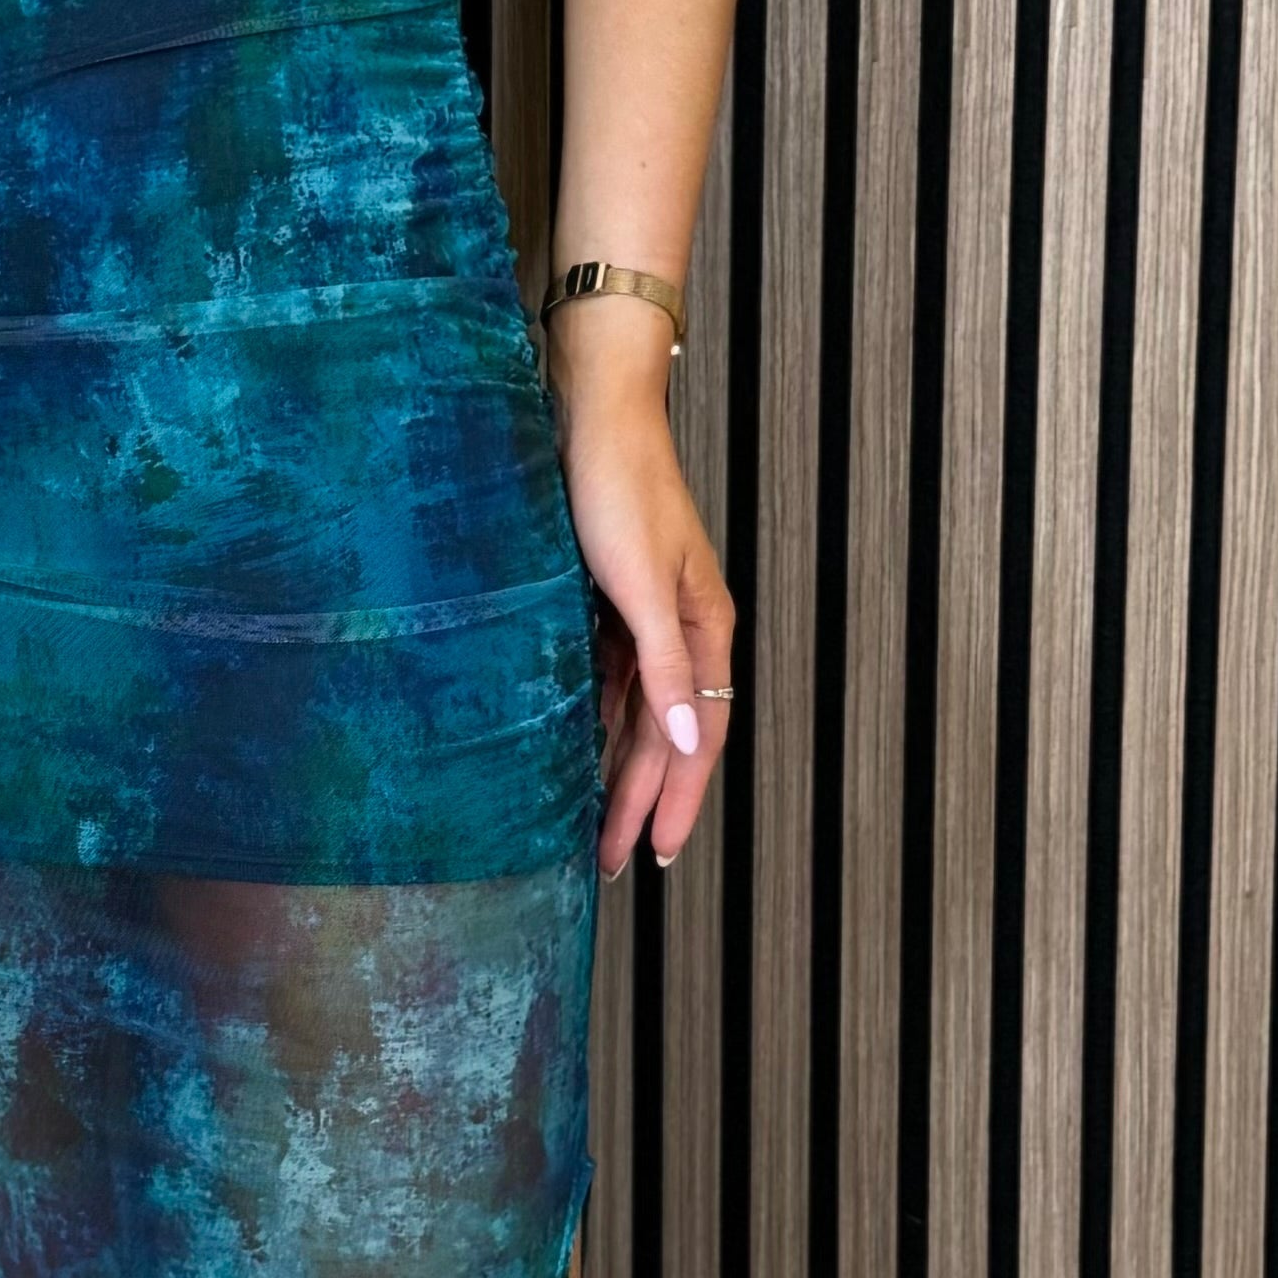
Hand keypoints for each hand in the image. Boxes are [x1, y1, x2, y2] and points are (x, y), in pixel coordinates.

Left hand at [549, 338, 736, 876]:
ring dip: (618, 774)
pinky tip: (575, 758)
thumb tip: (690, 746)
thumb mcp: (641, 586)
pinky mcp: (608, 604)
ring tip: (594, 829)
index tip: (655, 855)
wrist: (591, 413)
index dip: (677, 801)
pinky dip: (597, 727)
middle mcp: (680, 632)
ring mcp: (644, 620)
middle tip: (612, 864)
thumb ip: (665, 667)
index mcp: (703, 629)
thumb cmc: (618, 488)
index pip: (697, 739)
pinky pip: (608, 685)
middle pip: (665, 738)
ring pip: (635, 717)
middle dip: (639, 804)